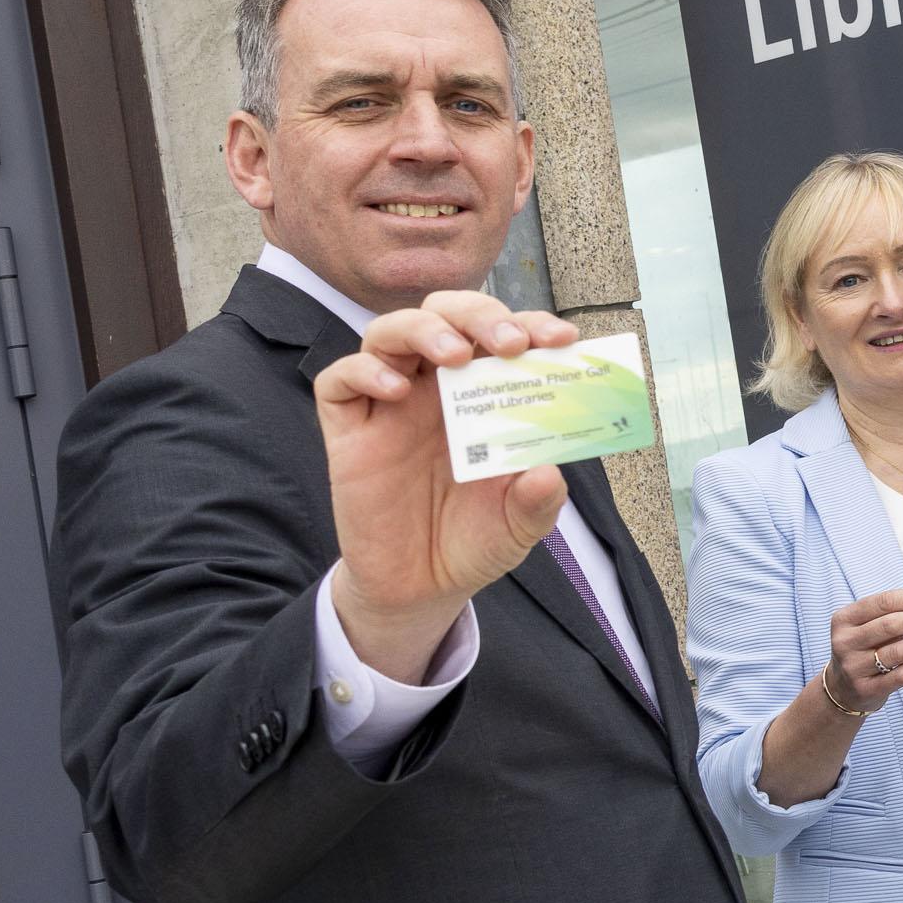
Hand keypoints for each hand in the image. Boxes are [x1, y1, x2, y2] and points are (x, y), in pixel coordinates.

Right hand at [314, 292, 575, 677]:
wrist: (422, 587)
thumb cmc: (475, 538)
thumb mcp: (519, 525)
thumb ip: (538, 500)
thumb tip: (549, 473)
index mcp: (485, 393)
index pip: (503, 337)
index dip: (531, 325)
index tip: (562, 338)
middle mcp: (436, 388)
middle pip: (446, 314)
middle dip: (479, 315)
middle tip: (510, 343)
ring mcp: (389, 404)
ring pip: (391, 332)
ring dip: (425, 329)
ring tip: (456, 355)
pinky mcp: (349, 430)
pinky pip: (339, 381)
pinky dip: (364, 371)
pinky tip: (396, 390)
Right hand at [824, 587, 902, 712]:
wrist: (843, 688)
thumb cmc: (865, 648)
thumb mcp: (868, 625)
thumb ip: (895, 612)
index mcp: (845, 619)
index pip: (885, 601)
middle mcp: (845, 642)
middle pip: (892, 624)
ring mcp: (854, 668)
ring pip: (898, 651)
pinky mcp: (867, 690)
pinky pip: (901, 675)